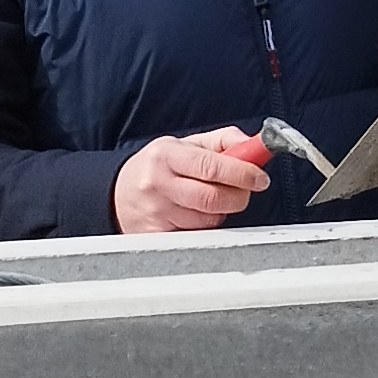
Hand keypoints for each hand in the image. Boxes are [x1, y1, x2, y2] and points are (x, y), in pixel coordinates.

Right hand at [110, 129, 268, 232]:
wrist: (117, 192)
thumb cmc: (158, 166)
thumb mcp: (185, 144)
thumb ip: (223, 140)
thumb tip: (254, 145)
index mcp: (167, 155)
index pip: (211, 167)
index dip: (242, 174)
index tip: (260, 178)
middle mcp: (158, 184)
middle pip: (213, 198)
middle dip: (239, 196)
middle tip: (244, 190)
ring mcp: (155, 213)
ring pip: (208, 220)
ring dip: (221, 212)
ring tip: (211, 199)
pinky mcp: (155, 236)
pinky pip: (196, 236)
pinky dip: (205, 227)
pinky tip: (195, 215)